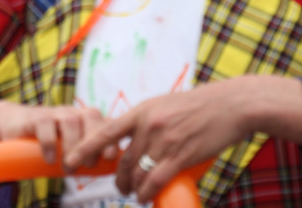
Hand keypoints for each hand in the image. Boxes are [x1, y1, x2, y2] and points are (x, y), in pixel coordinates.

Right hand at [0, 101, 109, 165]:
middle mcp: (72, 112)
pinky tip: (49, 161)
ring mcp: (54, 112)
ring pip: (70, 121)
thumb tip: (110, 171)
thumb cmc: (47, 140)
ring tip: (68, 169)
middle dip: (93, 142)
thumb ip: (85, 154)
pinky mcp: (35, 116)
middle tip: (89, 165)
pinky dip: (50, 144)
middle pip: (90, 117)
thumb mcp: (67, 146)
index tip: (111, 157)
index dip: (109, 137)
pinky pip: (45, 124)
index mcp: (84, 119)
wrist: (12, 124)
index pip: (103, 123)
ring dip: (72, 146)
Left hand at [64, 81, 247, 202]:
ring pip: (138, 173)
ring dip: (134, 189)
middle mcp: (149, 125)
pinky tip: (146, 197)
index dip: (85, 148)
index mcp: (143, 110)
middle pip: (123, 160)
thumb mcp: (166, 105)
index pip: (106, 131)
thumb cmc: (200, 106)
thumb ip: (147, 122)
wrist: (231, 105)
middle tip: (120, 187)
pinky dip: (147, 193)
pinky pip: (155, 180)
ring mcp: (165, 140)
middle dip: (119, 178)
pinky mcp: (181, 155)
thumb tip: (132, 143)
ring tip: (135, 194)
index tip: (70, 161)